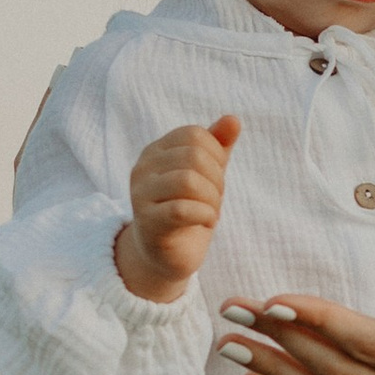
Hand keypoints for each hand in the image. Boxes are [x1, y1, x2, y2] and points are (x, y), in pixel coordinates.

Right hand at [116, 114, 238, 301]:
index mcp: (156, 151)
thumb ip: (218, 146)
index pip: (194, 135)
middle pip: (193, 156)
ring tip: (211, 211)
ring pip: (188, 181)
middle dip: (216, 179)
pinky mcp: (148, 223)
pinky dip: (205, 214)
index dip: (216, 155)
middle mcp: (143, 168)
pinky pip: (182, 210)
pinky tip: (208, 221)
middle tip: (214, 199)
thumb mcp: (207, 174)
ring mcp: (141, 195)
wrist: (167, 254)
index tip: (216, 177)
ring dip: (212, 199)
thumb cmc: (188, 208)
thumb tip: (233, 119)